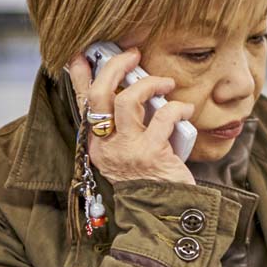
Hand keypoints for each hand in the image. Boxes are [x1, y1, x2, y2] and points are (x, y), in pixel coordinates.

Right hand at [67, 48, 195, 185]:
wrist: (162, 212)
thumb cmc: (149, 178)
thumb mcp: (127, 152)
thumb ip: (126, 126)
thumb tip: (134, 89)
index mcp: (98, 143)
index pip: (83, 103)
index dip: (80, 76)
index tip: (81, 54)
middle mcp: (107, 145)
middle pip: (99, 94)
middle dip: (114, 67)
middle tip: (132, 55)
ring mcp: (127, 149)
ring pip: (127, 100)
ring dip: (148, 84)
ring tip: (165, 83)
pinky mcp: (151, 153)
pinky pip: (164, 117)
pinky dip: (177, 107)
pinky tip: (186, 110)